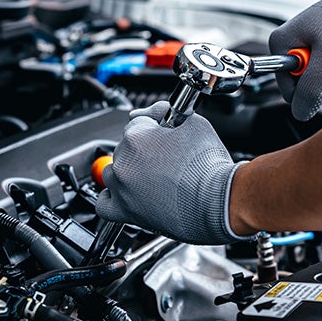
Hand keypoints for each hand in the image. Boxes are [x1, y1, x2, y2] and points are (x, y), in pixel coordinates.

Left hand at [96, 101, 246, 244]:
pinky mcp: (125, 211)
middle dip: (143, 152)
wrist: (218, 201)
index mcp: (136, 136)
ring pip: (114, 173)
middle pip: (125, 148)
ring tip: (153, 179)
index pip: (136, 124)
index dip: (153, 130)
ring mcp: (122, 188)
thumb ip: (163, 110)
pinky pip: (104, 204)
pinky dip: (112, 198)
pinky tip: (127, 194)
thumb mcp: (193, 123)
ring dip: (129, 173)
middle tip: (166, 161)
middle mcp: (124, 161)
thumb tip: (149, 112)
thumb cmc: (209, 166)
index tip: (164, 138)